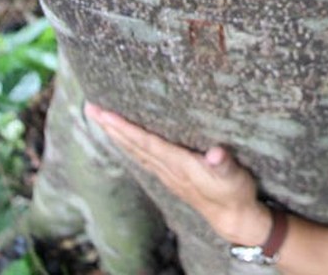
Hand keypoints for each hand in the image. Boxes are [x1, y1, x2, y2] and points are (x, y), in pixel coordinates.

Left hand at [84, 103, 271, 245]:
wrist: (233, 219)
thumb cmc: (235, 194)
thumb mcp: (234, 178)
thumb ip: (224, 165)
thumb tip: (215, 154)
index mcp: (180, 165)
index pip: (146, 143)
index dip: (125, 128)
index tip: (106, 114)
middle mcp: (169, 170)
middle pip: (133, 146)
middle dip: (112, 128)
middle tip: (92, 109)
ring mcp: (168, 175)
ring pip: (135, 152)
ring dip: (117, 136)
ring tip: (102, 120)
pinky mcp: (172, 177)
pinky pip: (144, 158)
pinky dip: (130, 146)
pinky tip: (126, 142)